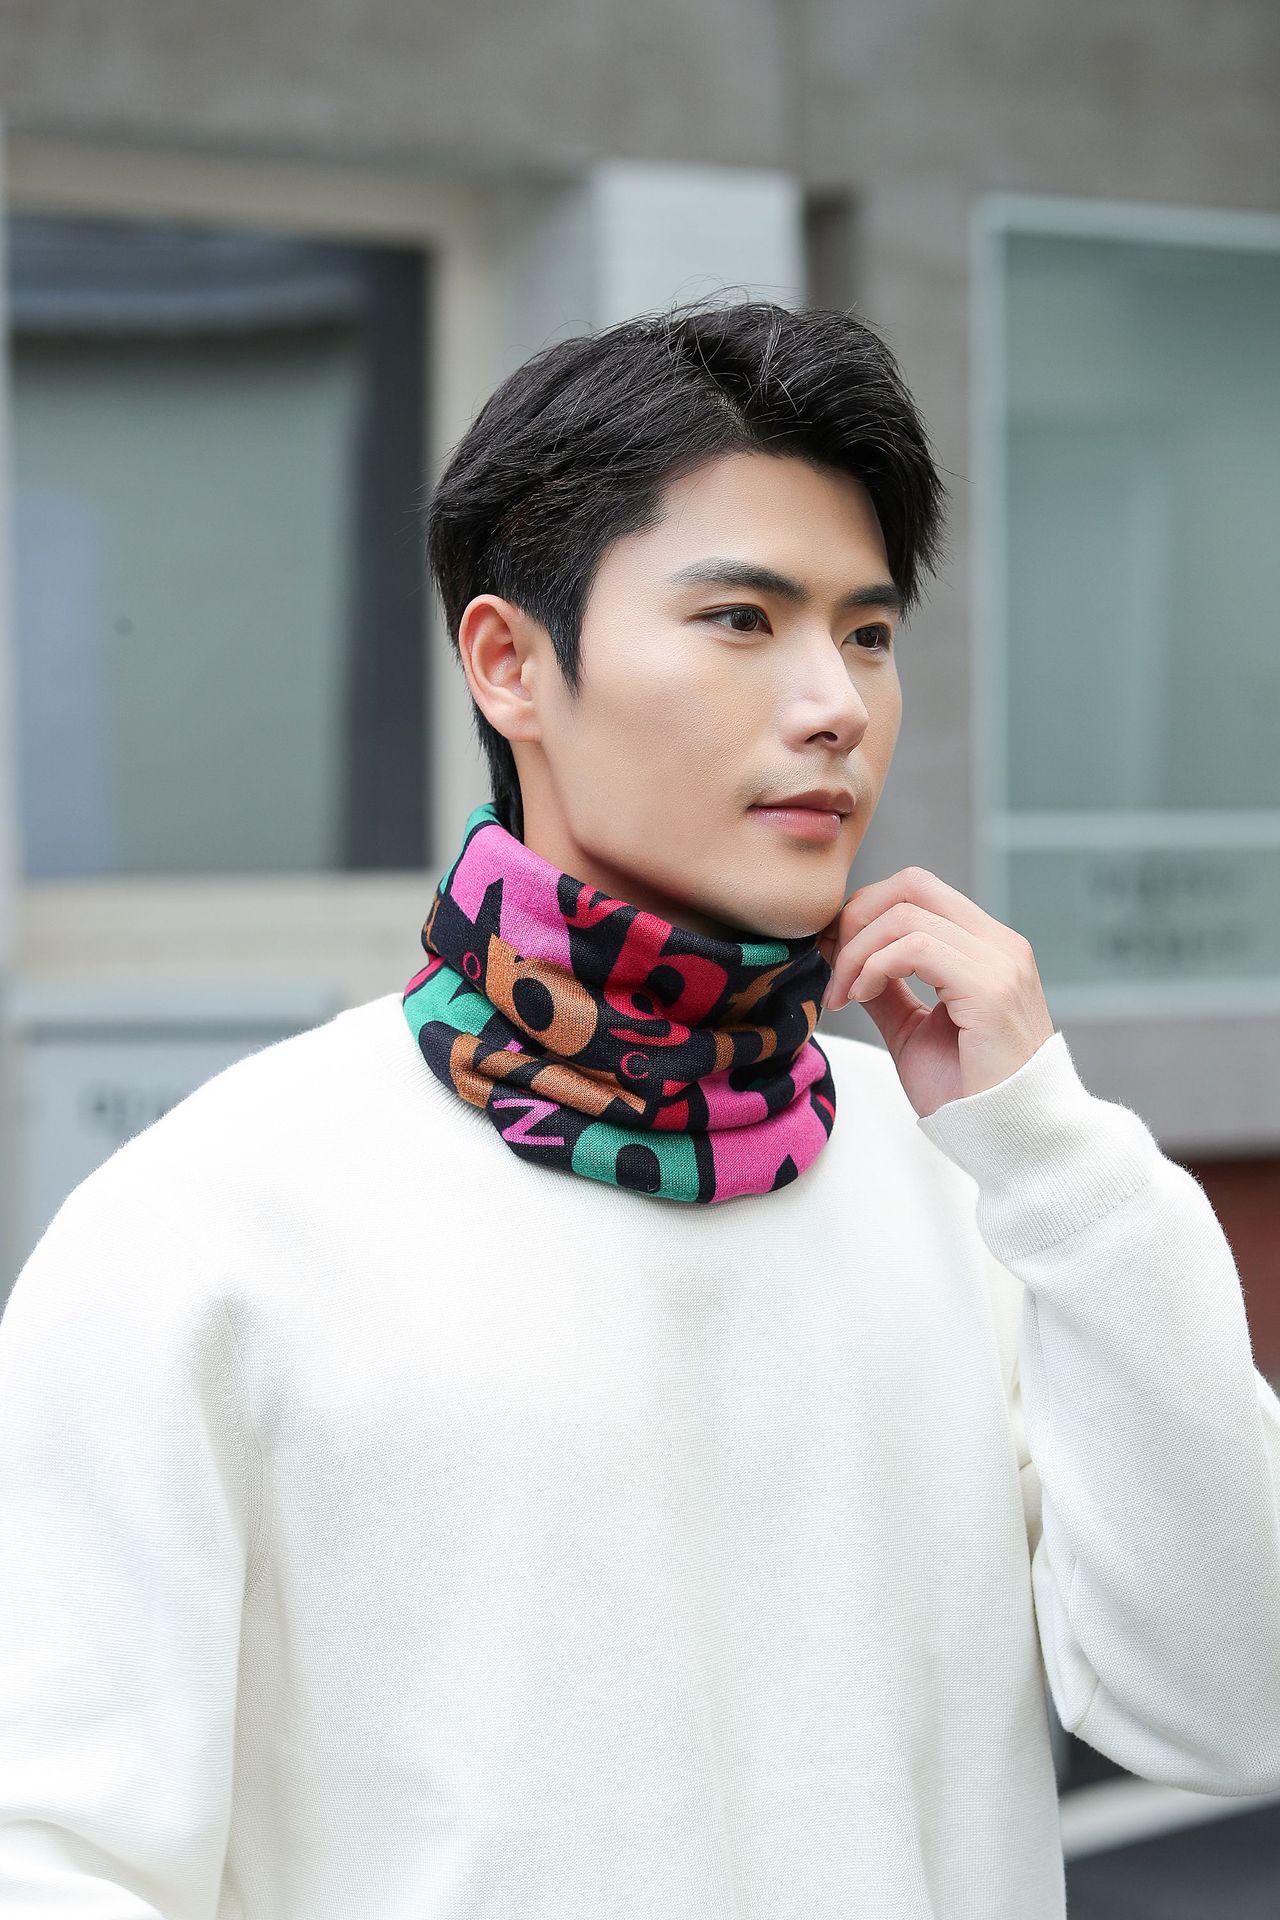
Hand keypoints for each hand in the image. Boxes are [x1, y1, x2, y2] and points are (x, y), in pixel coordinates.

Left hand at [815, 867, 1056, 1118]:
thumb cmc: (966, 1091)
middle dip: (855, 917)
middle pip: (911, 884)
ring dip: (856, 952)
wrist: (1009, 1139)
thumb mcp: (910, 1028)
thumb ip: (883, 985)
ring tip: (843, 996)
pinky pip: (916, 948)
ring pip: (906, 914)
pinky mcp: (991, 989)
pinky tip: (861, 998)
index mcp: (985, 946)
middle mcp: (999, 944)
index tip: (829, 952)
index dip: (863, 910)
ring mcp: (1000, 962)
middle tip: (831, 966)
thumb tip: (841, 949)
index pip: (916, 890)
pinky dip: (875, 966)